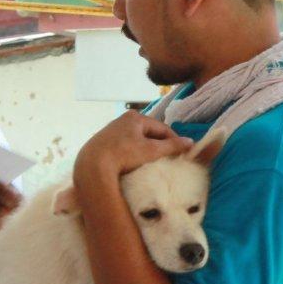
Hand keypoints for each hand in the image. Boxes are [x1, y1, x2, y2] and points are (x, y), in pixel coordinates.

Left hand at [73, 111, 192, 187]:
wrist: (92, 166)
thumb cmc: (124, 155)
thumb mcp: (151, 151)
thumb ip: (172, 146)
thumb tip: (190, 142)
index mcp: (135, 117)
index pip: (162, 128)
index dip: (174, 141)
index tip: (182, 154)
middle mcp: (122, 120)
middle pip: (148, 134)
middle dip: (159, 146)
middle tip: (168, 161)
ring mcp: (110, 131)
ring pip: (135, 141)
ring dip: (145, 151)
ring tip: (152, 165)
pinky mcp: (102, 143)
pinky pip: (123, 147)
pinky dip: (131, 154)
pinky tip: (133, 165)